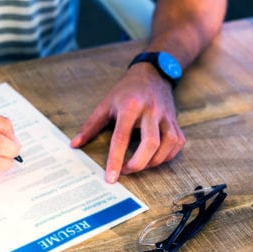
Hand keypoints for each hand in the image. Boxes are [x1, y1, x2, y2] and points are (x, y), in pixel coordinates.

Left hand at [70, 64, 184, 182]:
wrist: (152, 74)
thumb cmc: (125, 91)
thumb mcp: (105, 104)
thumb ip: (90, 126)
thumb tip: (74, 144)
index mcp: (129, 107)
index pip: (121, 138)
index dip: (115, 160)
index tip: (110, 178)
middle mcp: (150, 111)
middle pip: (150, 143)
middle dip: (138, 164)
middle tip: (126, 171)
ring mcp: (166, 116)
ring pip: (168, 144)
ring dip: (154, 161)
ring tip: (139, 165)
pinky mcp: (175, 120)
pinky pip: (177, 142)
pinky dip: (167, 155)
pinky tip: (155, 158)